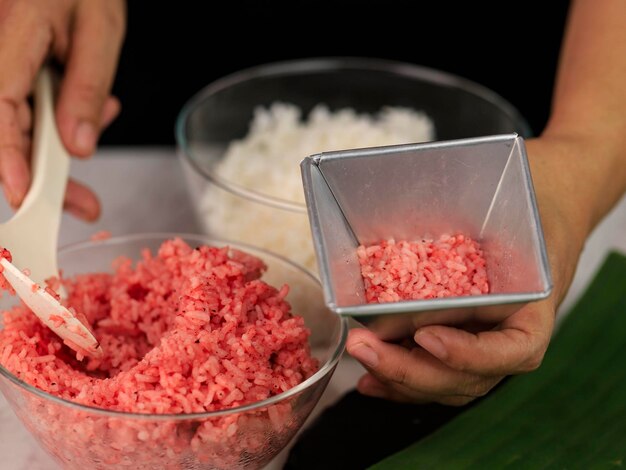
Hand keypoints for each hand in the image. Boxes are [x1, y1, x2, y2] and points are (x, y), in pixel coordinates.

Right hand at [0, 0, 125, 219]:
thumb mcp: (101, 31)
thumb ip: (87, 88)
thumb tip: (78, 147)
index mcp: (13, 34)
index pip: (1, 105)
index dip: (8, 154)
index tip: (22, 192)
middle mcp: (0, 54)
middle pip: (8, 128)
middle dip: (43, 174)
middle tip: (83, 204)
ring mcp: (6, 65)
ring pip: (19, 125)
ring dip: (59, 149)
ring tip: (104, 126)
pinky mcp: (16, 73)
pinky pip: (30, 109)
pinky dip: (63, 122)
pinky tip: (96, 110)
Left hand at [346, 137, 589, 405]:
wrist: (537, 220)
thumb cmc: (527, 213)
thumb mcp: (513, 216)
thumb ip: (474, 234)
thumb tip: (414, 243)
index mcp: (534, 314)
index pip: (511, 351)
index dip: (468, 353)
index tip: (427, 336)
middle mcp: (508, 343)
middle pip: (464, 378)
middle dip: (409, 368)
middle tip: (364, 345)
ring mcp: (481, 353)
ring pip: (442, 384)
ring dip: (396, 378)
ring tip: (359, 353)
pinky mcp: (456, 349)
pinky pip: (430, 376)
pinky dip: (397, 382)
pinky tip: (367, 378)